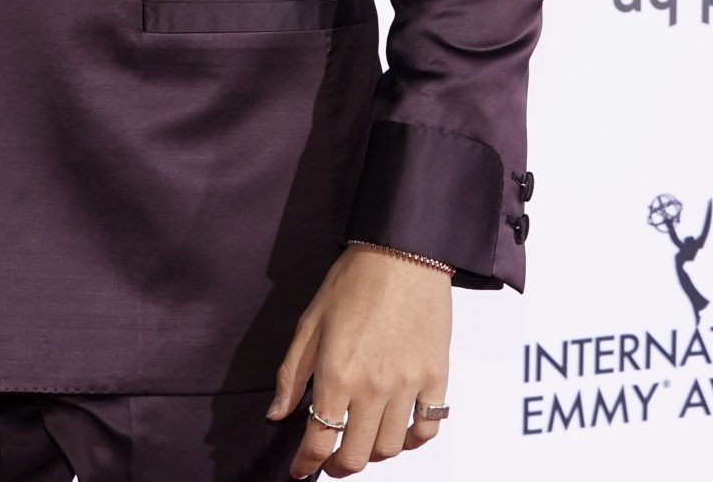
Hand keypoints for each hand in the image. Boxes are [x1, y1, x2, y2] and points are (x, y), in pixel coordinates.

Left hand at [266, 244, 450, 474]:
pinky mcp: (436, 377)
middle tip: (331, 460)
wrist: (403, 252)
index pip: (319, 440)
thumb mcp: (310, 324)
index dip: (306, 464)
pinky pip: (428, 427)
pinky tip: (399, 431)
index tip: (301, 470)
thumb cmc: (354, 281)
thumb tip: (276, 413)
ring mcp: (408, 385)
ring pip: (391, 447)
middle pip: (357, 455)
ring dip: (373, 453)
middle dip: (338, 465)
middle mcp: (373, 387)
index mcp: (337, 374)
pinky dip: (413, 438)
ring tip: (362, 441)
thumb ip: (291, 374)